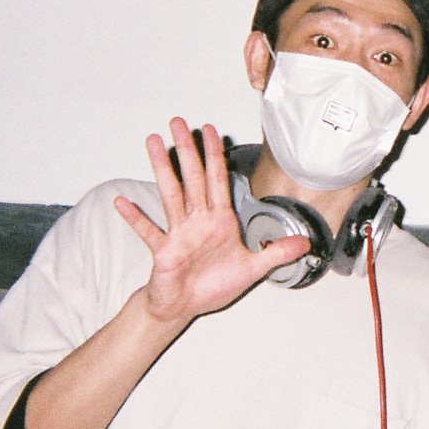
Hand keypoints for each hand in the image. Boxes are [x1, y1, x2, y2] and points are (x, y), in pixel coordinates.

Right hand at [113, 117, 311, 323]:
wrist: (185, 307)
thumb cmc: (212, 286)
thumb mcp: (252, 269)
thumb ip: (276, 253)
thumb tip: (306, 243)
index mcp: (218, 221)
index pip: (218, 180)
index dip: (215, 155)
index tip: (211, 129)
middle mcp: (197, 221)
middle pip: (192, 178)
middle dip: (187, 149)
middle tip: (178, 121)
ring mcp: (178, 233)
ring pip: (171, 194)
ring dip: (162, 168)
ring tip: (153, 142)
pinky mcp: (163, 251)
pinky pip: (148, 231)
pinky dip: (135, 218)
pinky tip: (122, 201)